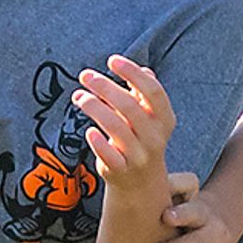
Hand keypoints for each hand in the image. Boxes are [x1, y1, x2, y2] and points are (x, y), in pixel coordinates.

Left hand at [78, 56, 173, 195]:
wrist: (140, 182)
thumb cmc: (141, 139)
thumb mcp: (149, 117)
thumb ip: (144, 95)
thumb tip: (143, 70)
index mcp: (164, 120)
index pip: (153, 91)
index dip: (132, 73)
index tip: (112, 60)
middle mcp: (154, 138)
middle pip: (129, 106)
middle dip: (104, 87)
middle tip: (86, 75)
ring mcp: (138, 156)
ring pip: (115, 127)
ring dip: (94, 107)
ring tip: (78, 96)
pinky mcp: (120, 170)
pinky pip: (108, 155)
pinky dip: (98, 142)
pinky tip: (89, 131)